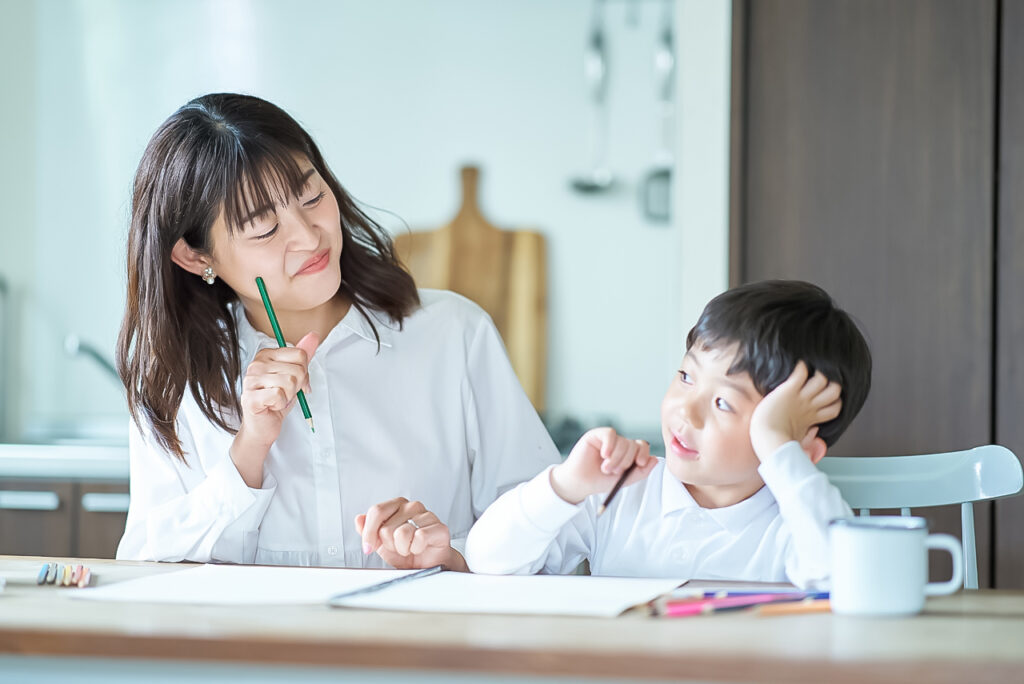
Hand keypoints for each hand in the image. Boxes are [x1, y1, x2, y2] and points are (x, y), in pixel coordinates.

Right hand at [230, 331, 318, 486]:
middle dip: (297, 386)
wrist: (263, 425)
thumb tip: (313, 335)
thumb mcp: (294, 375)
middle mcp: (256, 364)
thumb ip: (303, 355)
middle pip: (297, 369)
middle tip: (285, 393)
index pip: (300, 355)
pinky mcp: (250, 397)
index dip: (304, 372)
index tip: (295, 382)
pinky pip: (280, 395)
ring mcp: (251, 380)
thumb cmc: (277, 400)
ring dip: (289, 396)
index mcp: (266, 355)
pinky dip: (281, 404)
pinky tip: (272, 406)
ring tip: (278, 399)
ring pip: (290, 382)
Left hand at [355, 498, 466, 570]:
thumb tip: (359, 519)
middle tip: (398, 547)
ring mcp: (427, 515)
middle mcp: (412, 506)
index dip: (369, 533)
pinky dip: (416, 549)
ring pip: (402, 533)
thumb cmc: (407, 551)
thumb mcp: (381, 543)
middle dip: (389, 544)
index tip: (369, 546)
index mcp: (397, 505)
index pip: (376, 511)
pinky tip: (420, 548)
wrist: (427, 565)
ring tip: (409, 548)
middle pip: (386, 527)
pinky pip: (419, 538)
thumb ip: (368, 530)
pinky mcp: (439, 528)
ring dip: (402, 548)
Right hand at [549, 427, 656, 504]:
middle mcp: (619, 445)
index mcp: (627, 454)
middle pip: (633, 444)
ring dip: (616, 458)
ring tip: (605, 468)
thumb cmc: (600, 481)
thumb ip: (641, 472)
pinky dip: (610, 445)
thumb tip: (654, 460)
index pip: (642, 446)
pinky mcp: (597, 435)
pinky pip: (610, 434)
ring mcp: (608, 439)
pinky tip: (603, 455)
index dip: (643, 453)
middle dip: (626, 460)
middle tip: (614, 472)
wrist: (580, 482)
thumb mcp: (624, 480)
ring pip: (622, 441)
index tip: (640, 463)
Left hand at [749, 361, 841, 459]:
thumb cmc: (776, 440)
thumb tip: (815, 431)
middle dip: (832, 384)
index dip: (835, 401)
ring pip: (821, 380)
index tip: (827, 397)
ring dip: (818, 373)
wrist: (766, 438)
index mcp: (811, 417)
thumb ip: (809, 433)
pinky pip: (801, 374)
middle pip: (834, 391)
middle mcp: (809, 406)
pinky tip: (799, 365)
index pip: (835, 407)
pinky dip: (801, 367)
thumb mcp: (799, 437)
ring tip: (812, 371)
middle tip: (823, 382)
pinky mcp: (788, 390)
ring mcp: (800, 398)